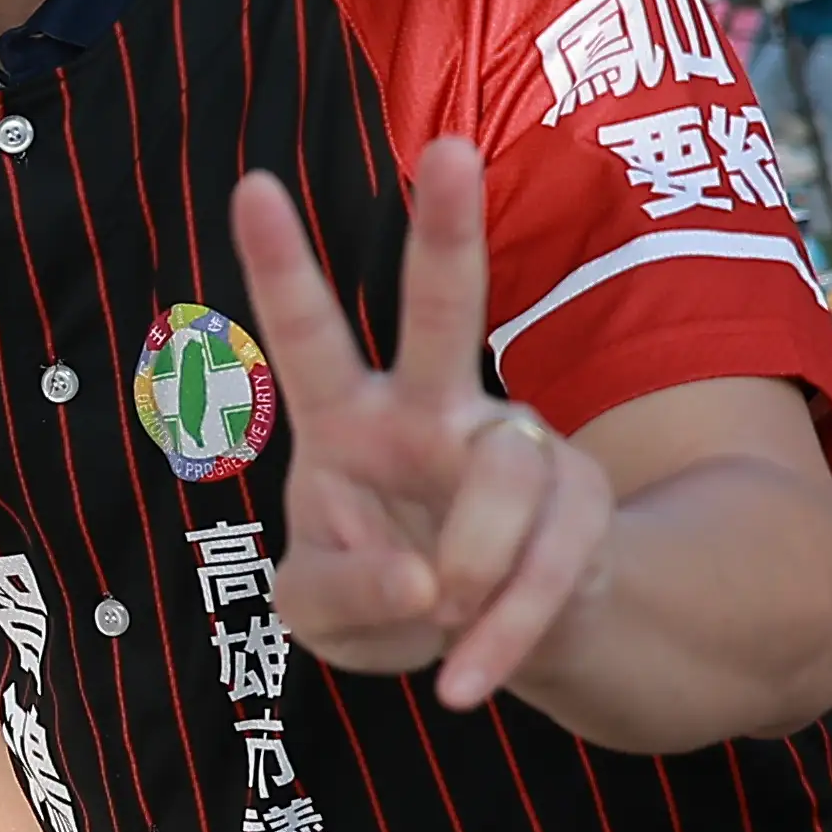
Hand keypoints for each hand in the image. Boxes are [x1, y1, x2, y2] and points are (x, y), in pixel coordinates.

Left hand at [230, 139, 617, 710]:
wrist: (491, 639)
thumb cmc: (380, 594)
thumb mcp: (318, 610)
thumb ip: (334, 592)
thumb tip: (423, 581)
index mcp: (346, 421)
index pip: (306, 336)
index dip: (280, 266)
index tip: (252, 186)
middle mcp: (432, 412)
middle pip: (444, 314)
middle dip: (449, 233)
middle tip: (451, 148)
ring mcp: (514, 448)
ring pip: (503, 482)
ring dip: (463, 573)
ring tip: (435, 619)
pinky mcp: (579, 505)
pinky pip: (547, 565)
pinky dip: (501, 635)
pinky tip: (464, 683)